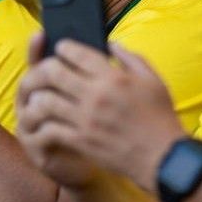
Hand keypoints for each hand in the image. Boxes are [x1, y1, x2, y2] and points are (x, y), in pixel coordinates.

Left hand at [17, 38, 183, 191]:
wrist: (163, 157)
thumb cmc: (160, 117)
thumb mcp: (152, 80)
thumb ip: (130, 58)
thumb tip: (110, 44)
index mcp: (113, 77)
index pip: (76, 53)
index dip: (63, 47)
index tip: (60, 48)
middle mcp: (96, 96)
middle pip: (53, 73)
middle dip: (43, 67)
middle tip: (44, 69)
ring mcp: (86, 120)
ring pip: (45, 100)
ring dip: (38, 95)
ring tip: (39, 94)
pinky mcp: (81, 141)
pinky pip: (50, 128)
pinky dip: (43, 122)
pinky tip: (44, 119)